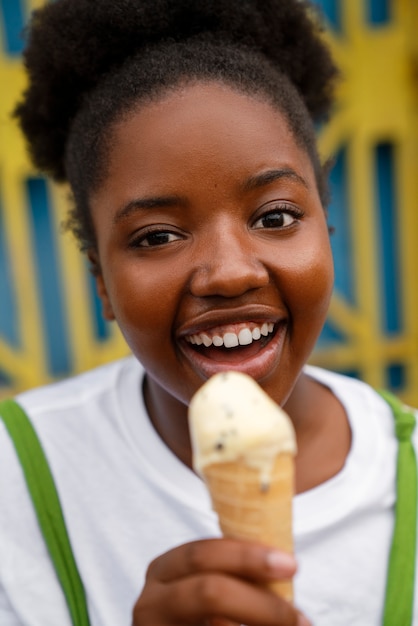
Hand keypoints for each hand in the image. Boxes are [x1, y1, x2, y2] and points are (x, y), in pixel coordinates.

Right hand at [132, 538, 310, 624]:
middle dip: (260, 601)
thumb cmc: (199, 613)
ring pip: (215, 622)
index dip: (248, 556)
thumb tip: (286, 566)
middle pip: (208, 591)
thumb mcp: (205, 585)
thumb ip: (233, 574)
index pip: (204, 552)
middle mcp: (152, 602)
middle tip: (300, 616)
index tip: (291, 565)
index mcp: (164, 570)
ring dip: (261, 622)